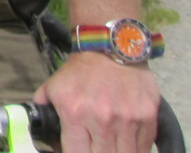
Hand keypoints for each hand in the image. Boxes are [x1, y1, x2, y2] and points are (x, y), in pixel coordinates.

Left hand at [36, 51, 160, 152]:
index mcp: (74, 113)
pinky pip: (144, 148)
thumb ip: (44, 110)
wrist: (109, 47)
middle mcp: (102, 120)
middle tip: (95, 147)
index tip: (78, 151)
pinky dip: (136, 150)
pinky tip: (127, 143)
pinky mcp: (148, 117)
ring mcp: (128, 120)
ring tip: (110, 146)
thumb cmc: (80, 71)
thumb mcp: (53, 87)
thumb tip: (42, 133)